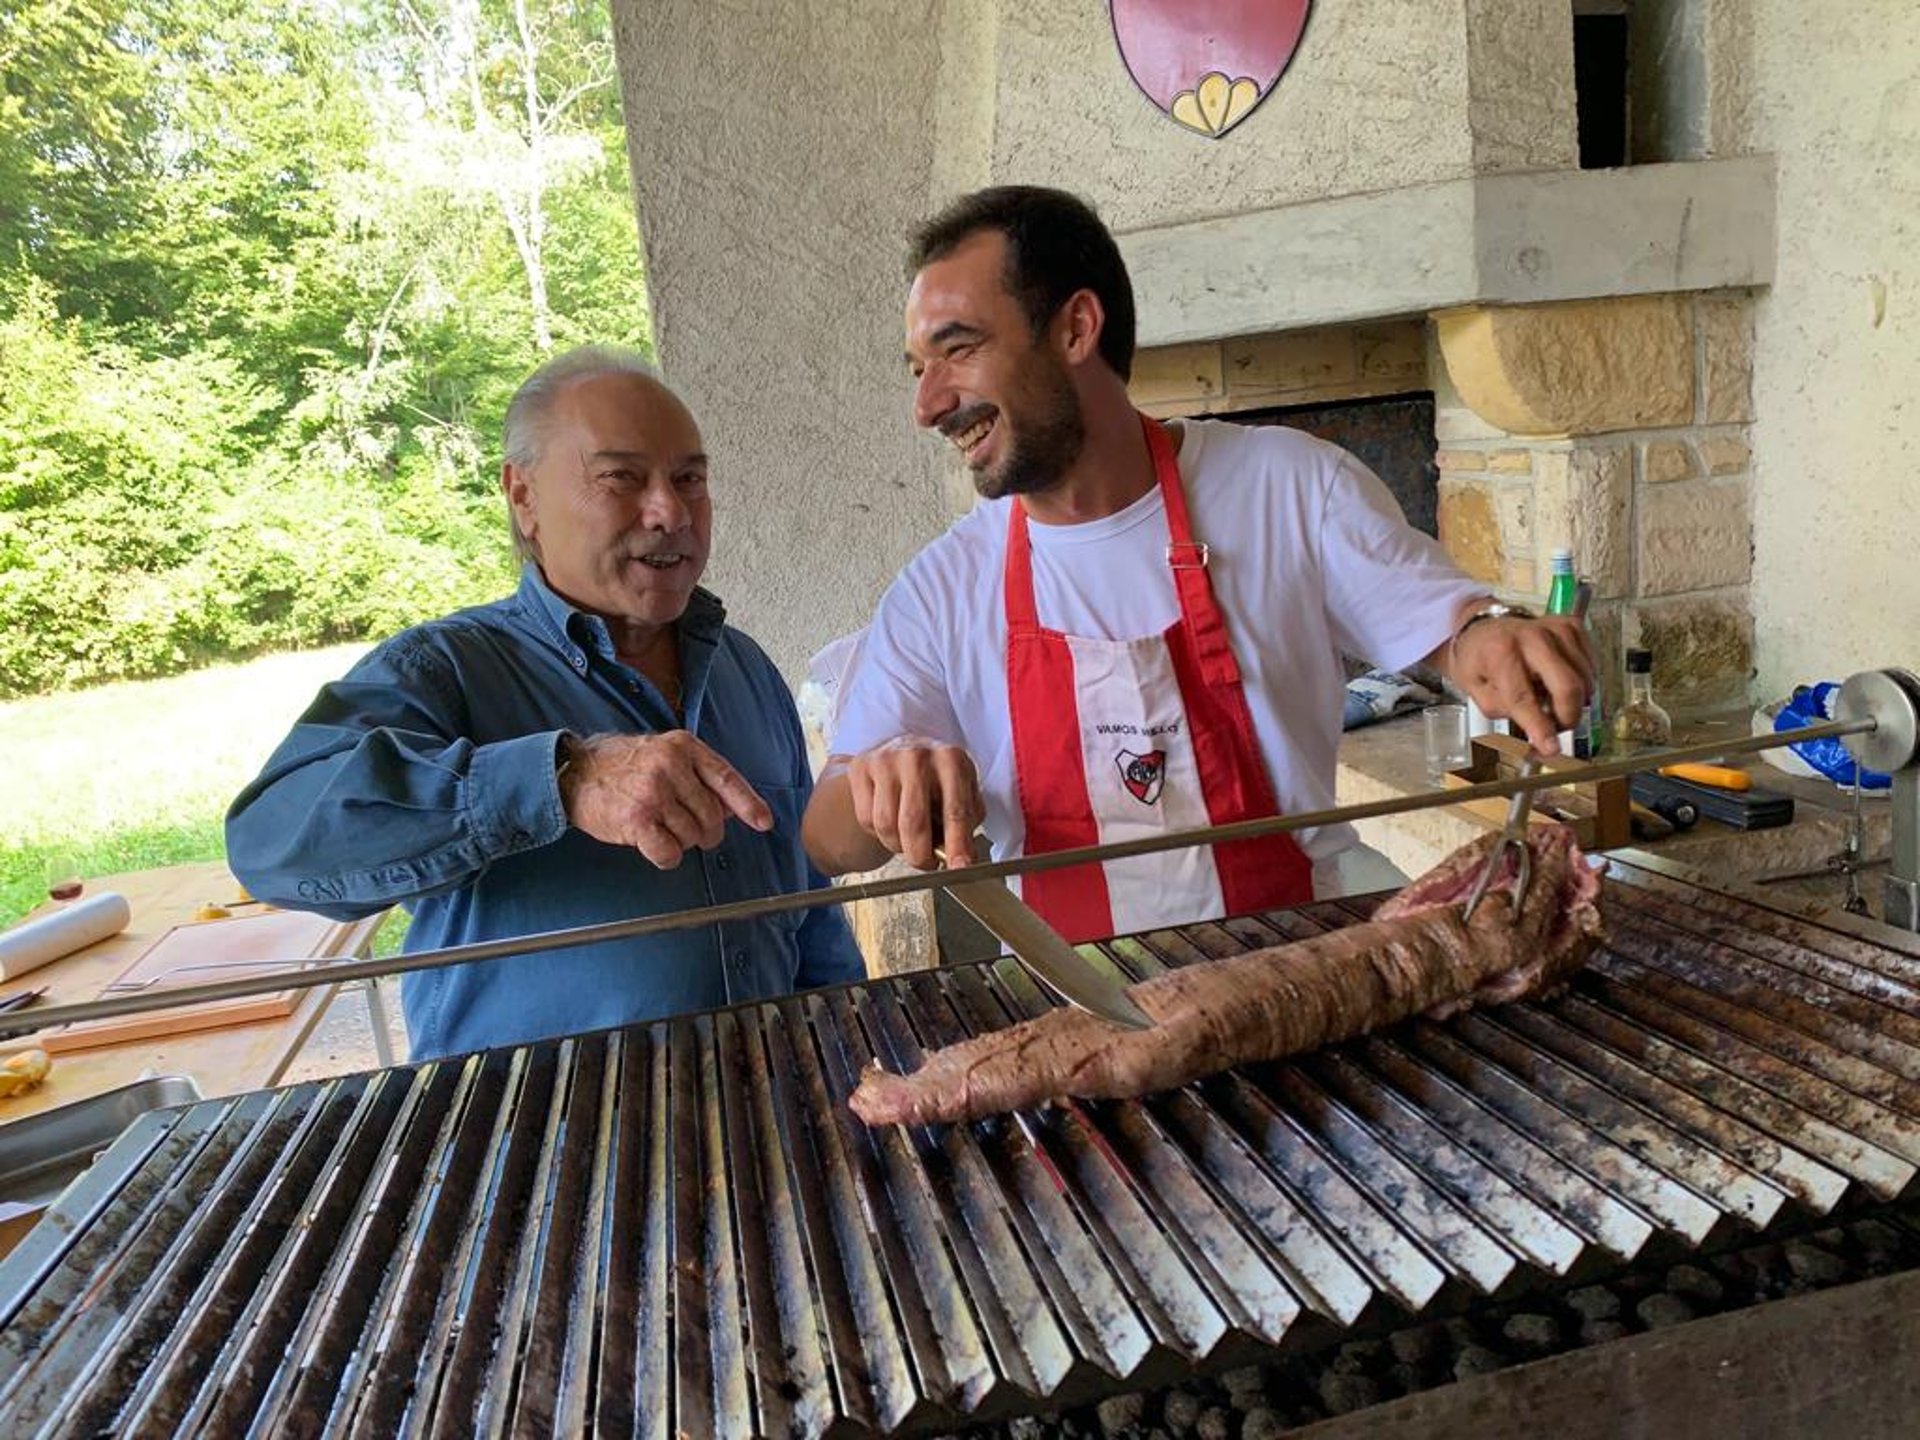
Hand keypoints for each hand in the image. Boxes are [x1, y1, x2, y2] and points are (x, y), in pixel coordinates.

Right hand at [561, 732, 771, 868]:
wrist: (576, 772)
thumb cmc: (624, 766)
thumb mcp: (666, 754)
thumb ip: (700, 777)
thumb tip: (734, 809)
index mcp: (684, 747)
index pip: (727, 778)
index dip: (748, 803)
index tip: (764, 822)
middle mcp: (671, 766)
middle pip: (712, 816)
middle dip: (705, 832)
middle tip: (686, 829)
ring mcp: (653, 792)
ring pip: (692, 837)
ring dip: (681, 842)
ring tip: (660, 828)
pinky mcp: (636, 819)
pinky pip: (669, 853)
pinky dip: (666, 857)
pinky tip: (652, 844)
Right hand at [846, 736, 984, 869]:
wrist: (902, 748)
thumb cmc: (936, 777)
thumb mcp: (962, 790)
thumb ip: (966, 823)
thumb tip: (962, 858)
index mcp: (951, 760)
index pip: (955, 811)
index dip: (957, 844)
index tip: (959, 867)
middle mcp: (917, 756)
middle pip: (914, 822)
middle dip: (920, 855)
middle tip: (926, 864)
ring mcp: (885, 760)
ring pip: (886, 825)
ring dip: (897, 845)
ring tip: (908, 840)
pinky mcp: (860, 767)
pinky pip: (867, 818)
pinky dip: (878, 831)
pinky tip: (890, 819)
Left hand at [1448, 616, 1594, 754]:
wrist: (1484, 630)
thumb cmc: (1479, 660)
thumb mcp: (1477, 692)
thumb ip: (1506, 712)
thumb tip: (1539, 734)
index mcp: (1500, 652)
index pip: (1524, 698)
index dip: (1540, 728)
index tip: (1550, 748)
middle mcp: (1531, 637)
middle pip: (1568, 686)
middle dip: (1568, 717)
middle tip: (1557, 727)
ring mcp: (1555, 629)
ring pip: (1584, 679)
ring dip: (1572, 700)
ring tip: (1549, 698)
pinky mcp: (1572, 627)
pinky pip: (1590, 666)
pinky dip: (1580, 682)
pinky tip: (1558, 681)